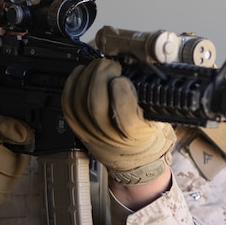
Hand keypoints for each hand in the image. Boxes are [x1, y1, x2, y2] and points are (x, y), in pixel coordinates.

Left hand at [61, 58, 175, 183]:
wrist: (134, 159)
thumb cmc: (148, 135)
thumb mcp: (158, 118)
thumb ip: (150, 98)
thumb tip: (138, 70)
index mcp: (137, 136)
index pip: (125, 118)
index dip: (121, 93)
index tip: (124, 79)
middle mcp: (111, 137)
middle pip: (95, 106)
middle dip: (100, 77)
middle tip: (111, 65)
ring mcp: (91, 133)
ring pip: (79, 103)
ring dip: (87, 76)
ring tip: (98, 66)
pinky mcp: (78, 128)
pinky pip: (68, 104)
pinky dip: (72, 84)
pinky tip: (82, 72)